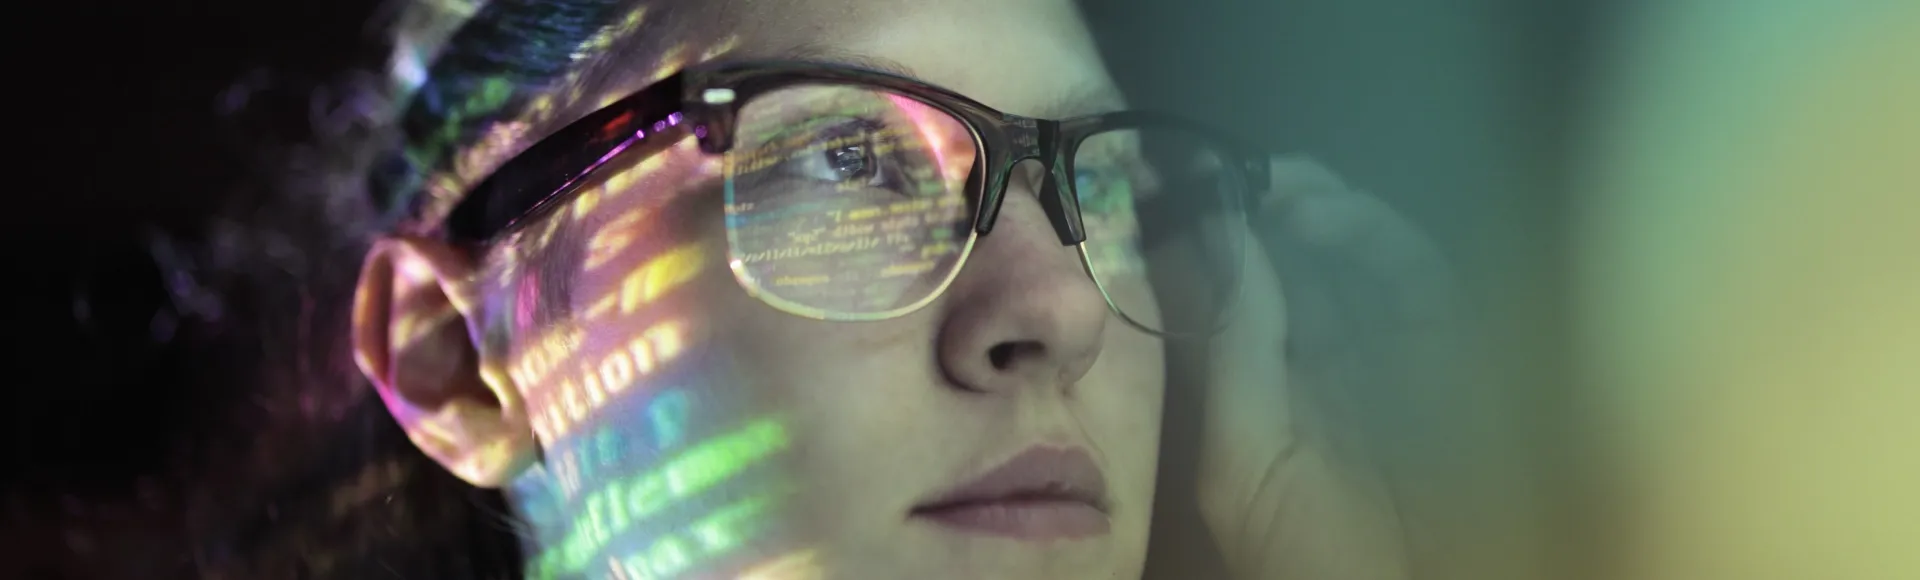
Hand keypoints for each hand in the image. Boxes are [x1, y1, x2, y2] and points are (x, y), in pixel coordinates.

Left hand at [1169, 156, 1455, 578]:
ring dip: (1325, 209)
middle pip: (1305, 263)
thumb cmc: (1306, 556)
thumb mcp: (1242, 458)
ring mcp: (1395, 358)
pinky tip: (1334, 212)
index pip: (1245, 293)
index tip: (1181, 183)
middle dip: (1272, 208)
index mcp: (1275, 388)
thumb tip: (1226, 243)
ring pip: (1362, 259)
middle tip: (1236, 169)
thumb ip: (1236, 352)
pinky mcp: (1455, 358)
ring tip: (1281, 184)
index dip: (1218, 237)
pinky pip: (1422, 280)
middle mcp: (1332, 364)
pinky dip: (1382, 237)